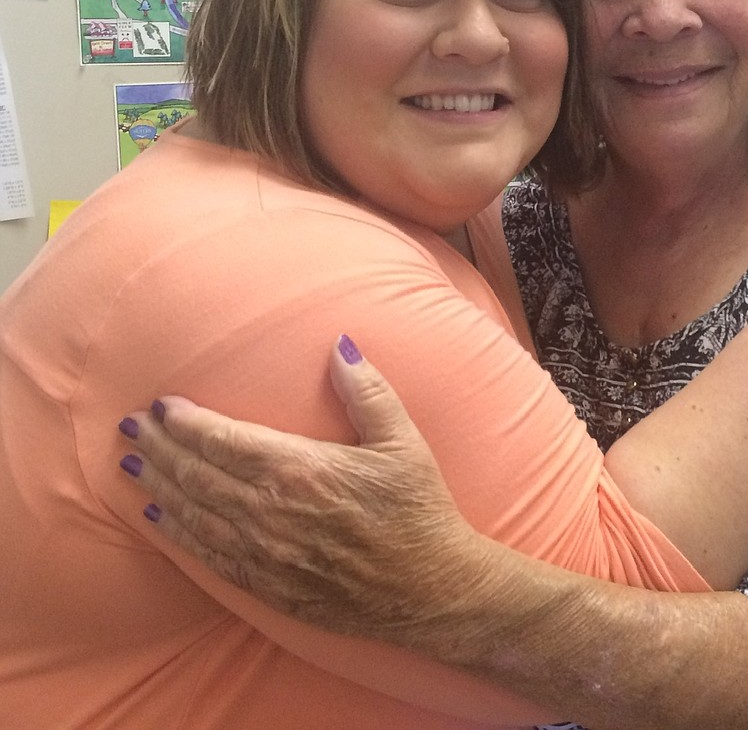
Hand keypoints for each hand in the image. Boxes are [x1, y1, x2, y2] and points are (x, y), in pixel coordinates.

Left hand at [118, 336, 482, 643]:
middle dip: (160, 447)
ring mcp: (263, 553)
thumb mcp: (402, 440)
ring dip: (159, 485)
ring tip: (132, 463)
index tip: (162, 404)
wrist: (429, 589)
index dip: (187, 421)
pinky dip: (176, 533)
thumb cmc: (417, 509)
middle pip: (197, 474)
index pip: (223, 439)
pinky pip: (206, 554)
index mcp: (299, 469)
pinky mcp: (265, 585)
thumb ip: (367, 390)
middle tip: (131, 426)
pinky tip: (158, 517)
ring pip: (193, 513)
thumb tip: (340, 345)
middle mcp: (270, 512)